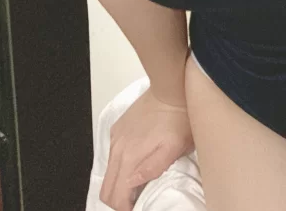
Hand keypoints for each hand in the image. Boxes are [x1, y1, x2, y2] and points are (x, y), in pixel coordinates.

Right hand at [99, 87, 194, 210]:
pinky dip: (120, 164)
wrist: (171, 87)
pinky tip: (136, 160)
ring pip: (108, 172)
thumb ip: (153, 169)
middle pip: (106, 188)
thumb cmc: (179, 118)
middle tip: (136, 200)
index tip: (138, 207)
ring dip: (119, 182)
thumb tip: (132, 183)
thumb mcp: (175, 148)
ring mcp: (116, 137)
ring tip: (137, 182)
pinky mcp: (118, 128)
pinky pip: (112, 154)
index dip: (126, 208)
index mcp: (129, 158)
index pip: (116, 197)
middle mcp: (117, 149)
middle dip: (118, 200)